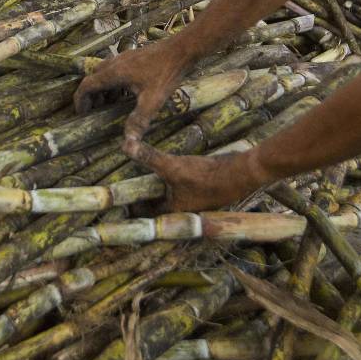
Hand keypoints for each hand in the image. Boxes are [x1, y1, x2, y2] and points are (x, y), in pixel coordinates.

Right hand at [74, 42, 190, 146]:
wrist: (182, 49)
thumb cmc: (166, 73)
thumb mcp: (152, 100)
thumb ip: (138, 121)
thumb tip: (128, 144)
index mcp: (114, 73)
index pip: (86, 85)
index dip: (80, 101)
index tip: (81, 114)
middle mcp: (115, 63)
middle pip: (93, 78)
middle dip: (91, 95)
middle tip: (96, 111)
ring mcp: (125, 57)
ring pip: (105, 73)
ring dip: (103, 88)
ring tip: (110, 104)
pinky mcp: (134, 56)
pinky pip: (116, 69)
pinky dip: (114, 82)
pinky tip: (128, 92)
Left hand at [136, 150, 263, 211]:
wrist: (239, 174)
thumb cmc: (205, 176)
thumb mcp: (173, 166)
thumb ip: (150, 157)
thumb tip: (126, 145)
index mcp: (173, 211)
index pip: (146, 215)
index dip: (133, 207)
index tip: (121, 198)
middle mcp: (184, 211)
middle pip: (159, 208)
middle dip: (147, 199)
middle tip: (132, 186)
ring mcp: (196, 203)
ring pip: (173, 200)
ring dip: (162, 192)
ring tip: (151, 179)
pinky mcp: (206, 192)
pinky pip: (185, 192)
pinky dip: (177, 186)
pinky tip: (176, 175)